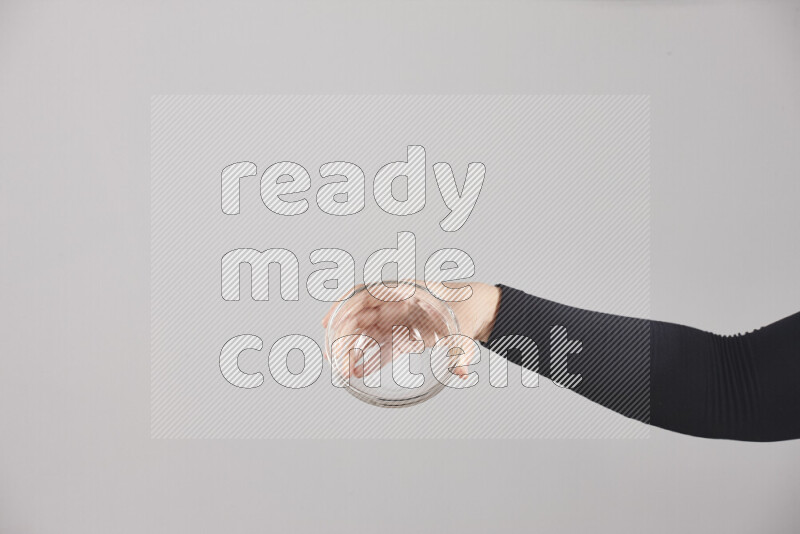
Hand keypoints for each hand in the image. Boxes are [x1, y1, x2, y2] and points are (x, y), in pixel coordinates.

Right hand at [321, 281, 500, 379]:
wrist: (478, 307)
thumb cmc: (467, 306)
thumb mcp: (463, 327)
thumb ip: (460, 349)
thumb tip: (461, 371)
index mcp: (405, 292)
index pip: (365, 294)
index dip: (343, 307)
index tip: (329, 323)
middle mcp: (396, 304)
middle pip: (359, 317)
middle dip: (343, 337)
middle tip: (333, 359)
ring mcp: (397, 319)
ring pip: (366, 333)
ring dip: (352, 350)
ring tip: (343, 371)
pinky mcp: (403, 335)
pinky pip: (380, 346)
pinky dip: (369, 359)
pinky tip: (359, 372)